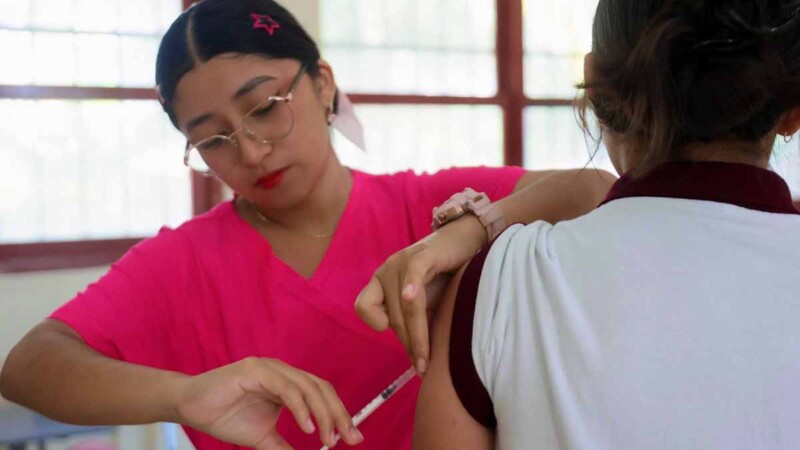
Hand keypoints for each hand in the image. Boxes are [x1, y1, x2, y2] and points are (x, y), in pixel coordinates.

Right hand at [175, 357, 362, 449]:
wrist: (190, 407)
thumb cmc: (225, 416)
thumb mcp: (262, 438)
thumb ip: (283, 447)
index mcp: (288, 384)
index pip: (322, 395)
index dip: (339, 414)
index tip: (353, 437)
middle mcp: (283, 372)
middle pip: (321, 389)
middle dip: (338, 415)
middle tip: (349, 439)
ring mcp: (270, 368)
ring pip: (307, 387)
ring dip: (323, 413)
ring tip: (329, 438)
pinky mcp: (255, 370)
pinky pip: (285, 387)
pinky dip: (300, 407)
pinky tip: (306, 426)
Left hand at [355, 215, 486, 374]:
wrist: (465, 241)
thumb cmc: (445, 276)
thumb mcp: (426, 303)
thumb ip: (415, 322)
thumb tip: (417, 362)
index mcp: (381, 282)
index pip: (364, 307)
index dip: (378, 324)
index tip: (400, 339)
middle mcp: (386, 271)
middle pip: (392, 316)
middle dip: (408, 344)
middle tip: (422, 365)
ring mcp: (402, 262)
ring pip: (404, 307)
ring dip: (416, 335)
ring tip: (426, 359)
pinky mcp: (422, 255)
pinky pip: (413, 277)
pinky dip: (412, 291)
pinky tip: (414, 300)